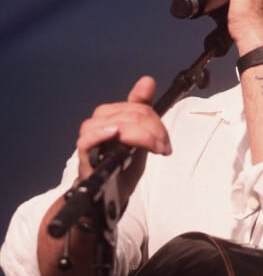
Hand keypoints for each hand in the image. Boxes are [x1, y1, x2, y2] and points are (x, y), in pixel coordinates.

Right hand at [76, 76, 170, 207]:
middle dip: (154, 132)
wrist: (113, 194)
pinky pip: (87, 139)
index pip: (138, 107)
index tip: (165, 143)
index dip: (156, 123)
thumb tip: (147, 80)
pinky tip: (114, 133)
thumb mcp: (141, 136)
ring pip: (116, 123)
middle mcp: (100, 121)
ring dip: (141, 136)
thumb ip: (143, 108)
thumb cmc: (124, 165)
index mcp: (113, 114)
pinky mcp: (84, 155)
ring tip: (154, 150)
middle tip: (164, 149)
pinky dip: (100, 134)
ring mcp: (90, 137)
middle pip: (131, 115)